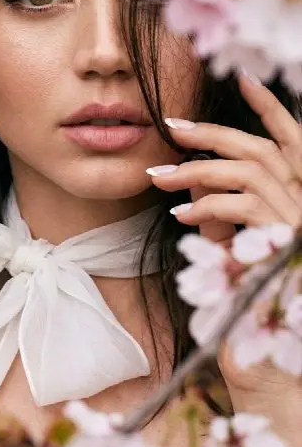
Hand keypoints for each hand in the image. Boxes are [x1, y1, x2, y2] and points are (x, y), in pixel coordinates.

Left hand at [146, 72, 301, 430]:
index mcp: (297, 203)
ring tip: (159, 176)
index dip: (271, 107)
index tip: (243, 75)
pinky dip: (206, 204)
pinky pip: (241, 206)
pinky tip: (180, 213)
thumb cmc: (245, 311)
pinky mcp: (283, 243)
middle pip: (262, 150)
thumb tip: (197, 197)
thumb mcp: (233, 253)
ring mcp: (297, 223)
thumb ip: (226, 219)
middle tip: (170, 126)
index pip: (293, 142)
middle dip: (213, 133)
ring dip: (198, 169)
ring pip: (248, 171)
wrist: (269, 371)